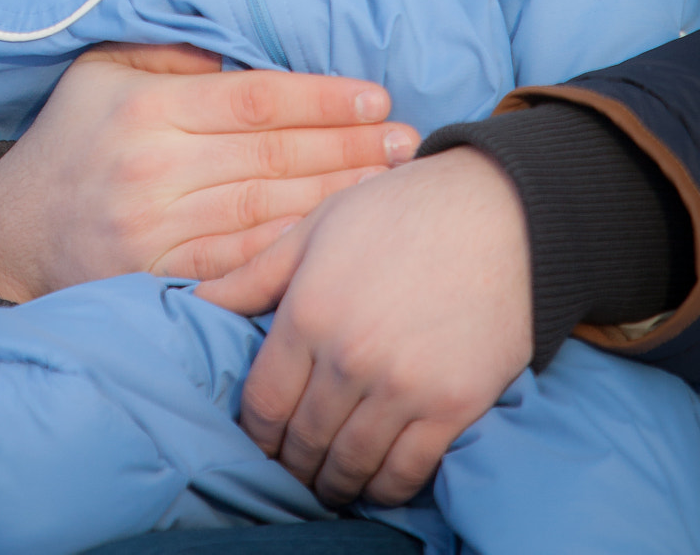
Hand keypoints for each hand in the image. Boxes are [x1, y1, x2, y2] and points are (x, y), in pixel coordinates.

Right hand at [0, 42, 418, 301]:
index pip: (254, 99)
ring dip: (336, 197)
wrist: (10, 232)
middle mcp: (153, 168)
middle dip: (348, 146)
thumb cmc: (71, 137)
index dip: (321, 98)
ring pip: (267, 212)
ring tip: (389, 182)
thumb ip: (171, 50)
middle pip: (272, 156)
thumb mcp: (101, 68)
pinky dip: (294, 250)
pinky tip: (337, 238)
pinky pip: (242, 263)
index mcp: (146, 106)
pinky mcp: (159, 277)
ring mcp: (156, 229)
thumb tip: (238, 42)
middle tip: (406, 139)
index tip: (374, 96)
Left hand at [197, 146, 531, 506]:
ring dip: (334, 484)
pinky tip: (376, 482)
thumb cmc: (400, 210)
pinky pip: (407, 472)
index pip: (263, 402)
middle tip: (290, 470)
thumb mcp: (318, 226)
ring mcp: (402, 387)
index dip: (255, 432)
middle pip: (303, 441)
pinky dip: (386, 488)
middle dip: (291, 464)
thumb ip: (257, 273)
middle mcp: (349, 357)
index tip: (259, 440)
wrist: (500, 212)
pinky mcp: (452, 406)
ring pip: (351, 465)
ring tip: (328, 484)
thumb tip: (198, 301)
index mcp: (309, 311)